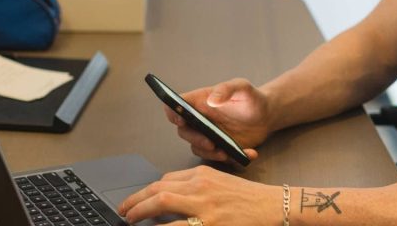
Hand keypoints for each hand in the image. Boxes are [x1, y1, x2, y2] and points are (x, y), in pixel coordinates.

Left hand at [119, 165, 277, 225]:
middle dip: (135, 201)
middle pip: (158, 189)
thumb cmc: (249, 198)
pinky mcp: (210, 224)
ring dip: (141, 212)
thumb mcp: (220, 184)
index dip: (145, 191)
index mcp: (202, 175)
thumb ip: (197, 188)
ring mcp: (204, 206)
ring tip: (131, 221)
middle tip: (124, 212)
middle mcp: (201, 187)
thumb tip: (171, 198)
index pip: (165, 180)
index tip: (135, 200)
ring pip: (162, 203)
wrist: (273, 206)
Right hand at [167, 78, 270, 162]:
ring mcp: (209, 136)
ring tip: (228, 152)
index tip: (181, 120)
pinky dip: (232, 159)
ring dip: (211, 153)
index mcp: (201, 101)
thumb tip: (212, 99)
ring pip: (198, 148)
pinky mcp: (220, 149)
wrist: (267, 116)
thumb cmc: (251, 98)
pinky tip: (248, 153)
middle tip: (211, 142)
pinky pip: (218, 158)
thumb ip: (226, 89)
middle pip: (185, 131)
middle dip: (195, 139)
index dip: (173, 112)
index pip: (177, 105)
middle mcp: (201, 120)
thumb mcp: (242, 87)